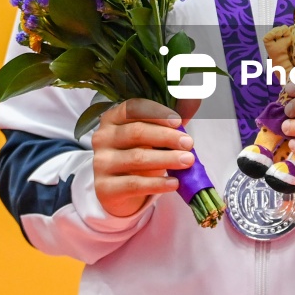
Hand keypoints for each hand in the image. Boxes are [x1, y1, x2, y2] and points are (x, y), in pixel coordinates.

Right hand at [90, 97, 200, 217]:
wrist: (119, 192)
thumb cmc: (138, 156)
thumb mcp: (151, 138)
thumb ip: (168, 122)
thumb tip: (193, 102)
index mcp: (111, 119)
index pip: (132, 109)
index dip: (156, 113)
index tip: (178, 121)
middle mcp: (102, 138)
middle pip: (136, 132)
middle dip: (166, 137)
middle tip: (189, 143)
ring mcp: (101, 163)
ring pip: (137, 158)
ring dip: (167, 159)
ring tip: (188, 161)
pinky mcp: (105, 188)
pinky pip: (135, 184)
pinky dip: (157, 183)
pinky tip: (174, 183)